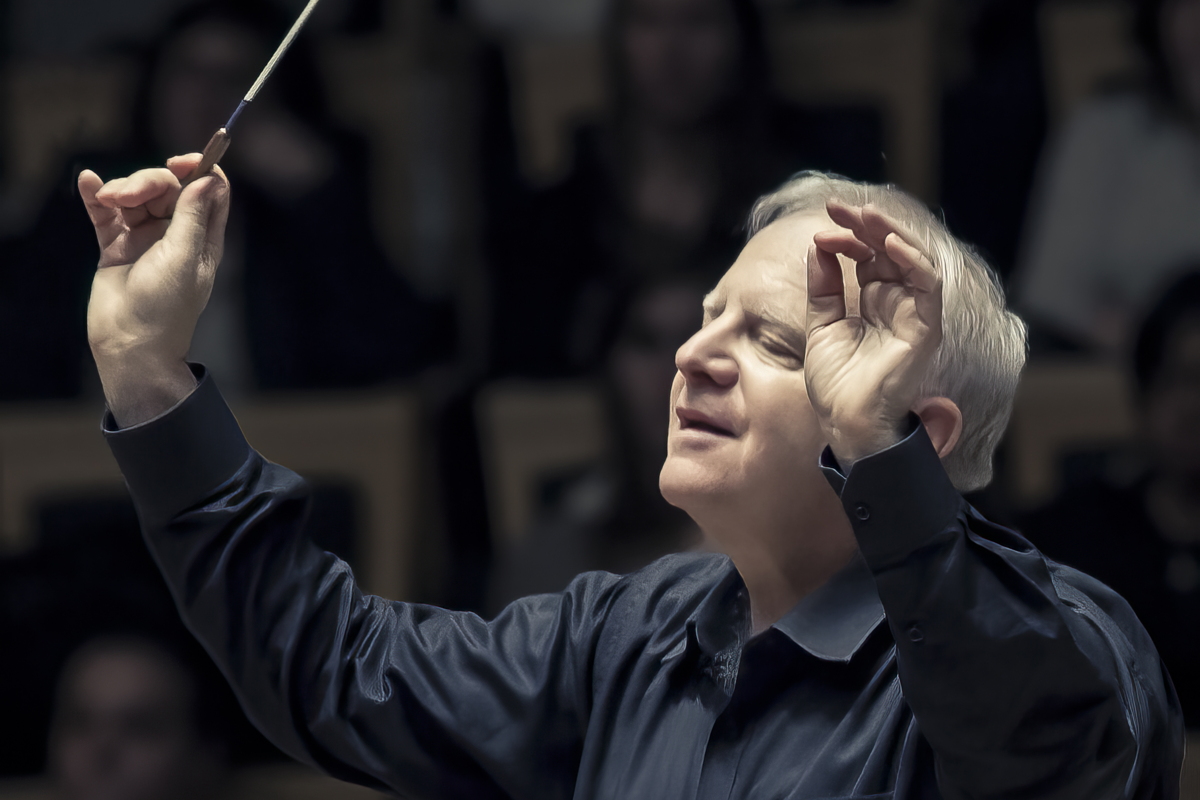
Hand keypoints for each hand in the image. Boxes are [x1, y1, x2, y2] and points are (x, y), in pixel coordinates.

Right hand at [79, 154, 229, 425]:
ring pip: (136, 196)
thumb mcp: (185, 258)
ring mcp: (144, 240)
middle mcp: (176, 235)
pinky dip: (97, 196)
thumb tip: (207, 180)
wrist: (131, 345)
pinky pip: (106, 214)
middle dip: (148, 182)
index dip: (199, 170)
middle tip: (128, 194)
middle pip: (168, 188)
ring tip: (107, 200)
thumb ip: (193, 217)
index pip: (209, 192)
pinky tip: (88, 183)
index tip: (179, 161)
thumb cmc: (166, 308)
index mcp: (202, 238)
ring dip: (121, 190)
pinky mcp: (115, 247)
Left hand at [804, 201, 941, 465]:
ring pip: (911, 260)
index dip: (847, 236)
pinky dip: (911, 261)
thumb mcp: (821, 326)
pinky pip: (927, 286)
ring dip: (889, 233)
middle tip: (840, 208)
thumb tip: (818, 246)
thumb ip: (822, 288)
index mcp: (874, 301)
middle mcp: (897, 303)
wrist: (846, 423)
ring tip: (865, 216)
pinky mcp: (924, 328)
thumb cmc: (836, 383)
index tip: (822, 226)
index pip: (865, 255)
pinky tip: (888, 245)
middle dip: (865, 225)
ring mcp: (913, 314)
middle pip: (888, 251)